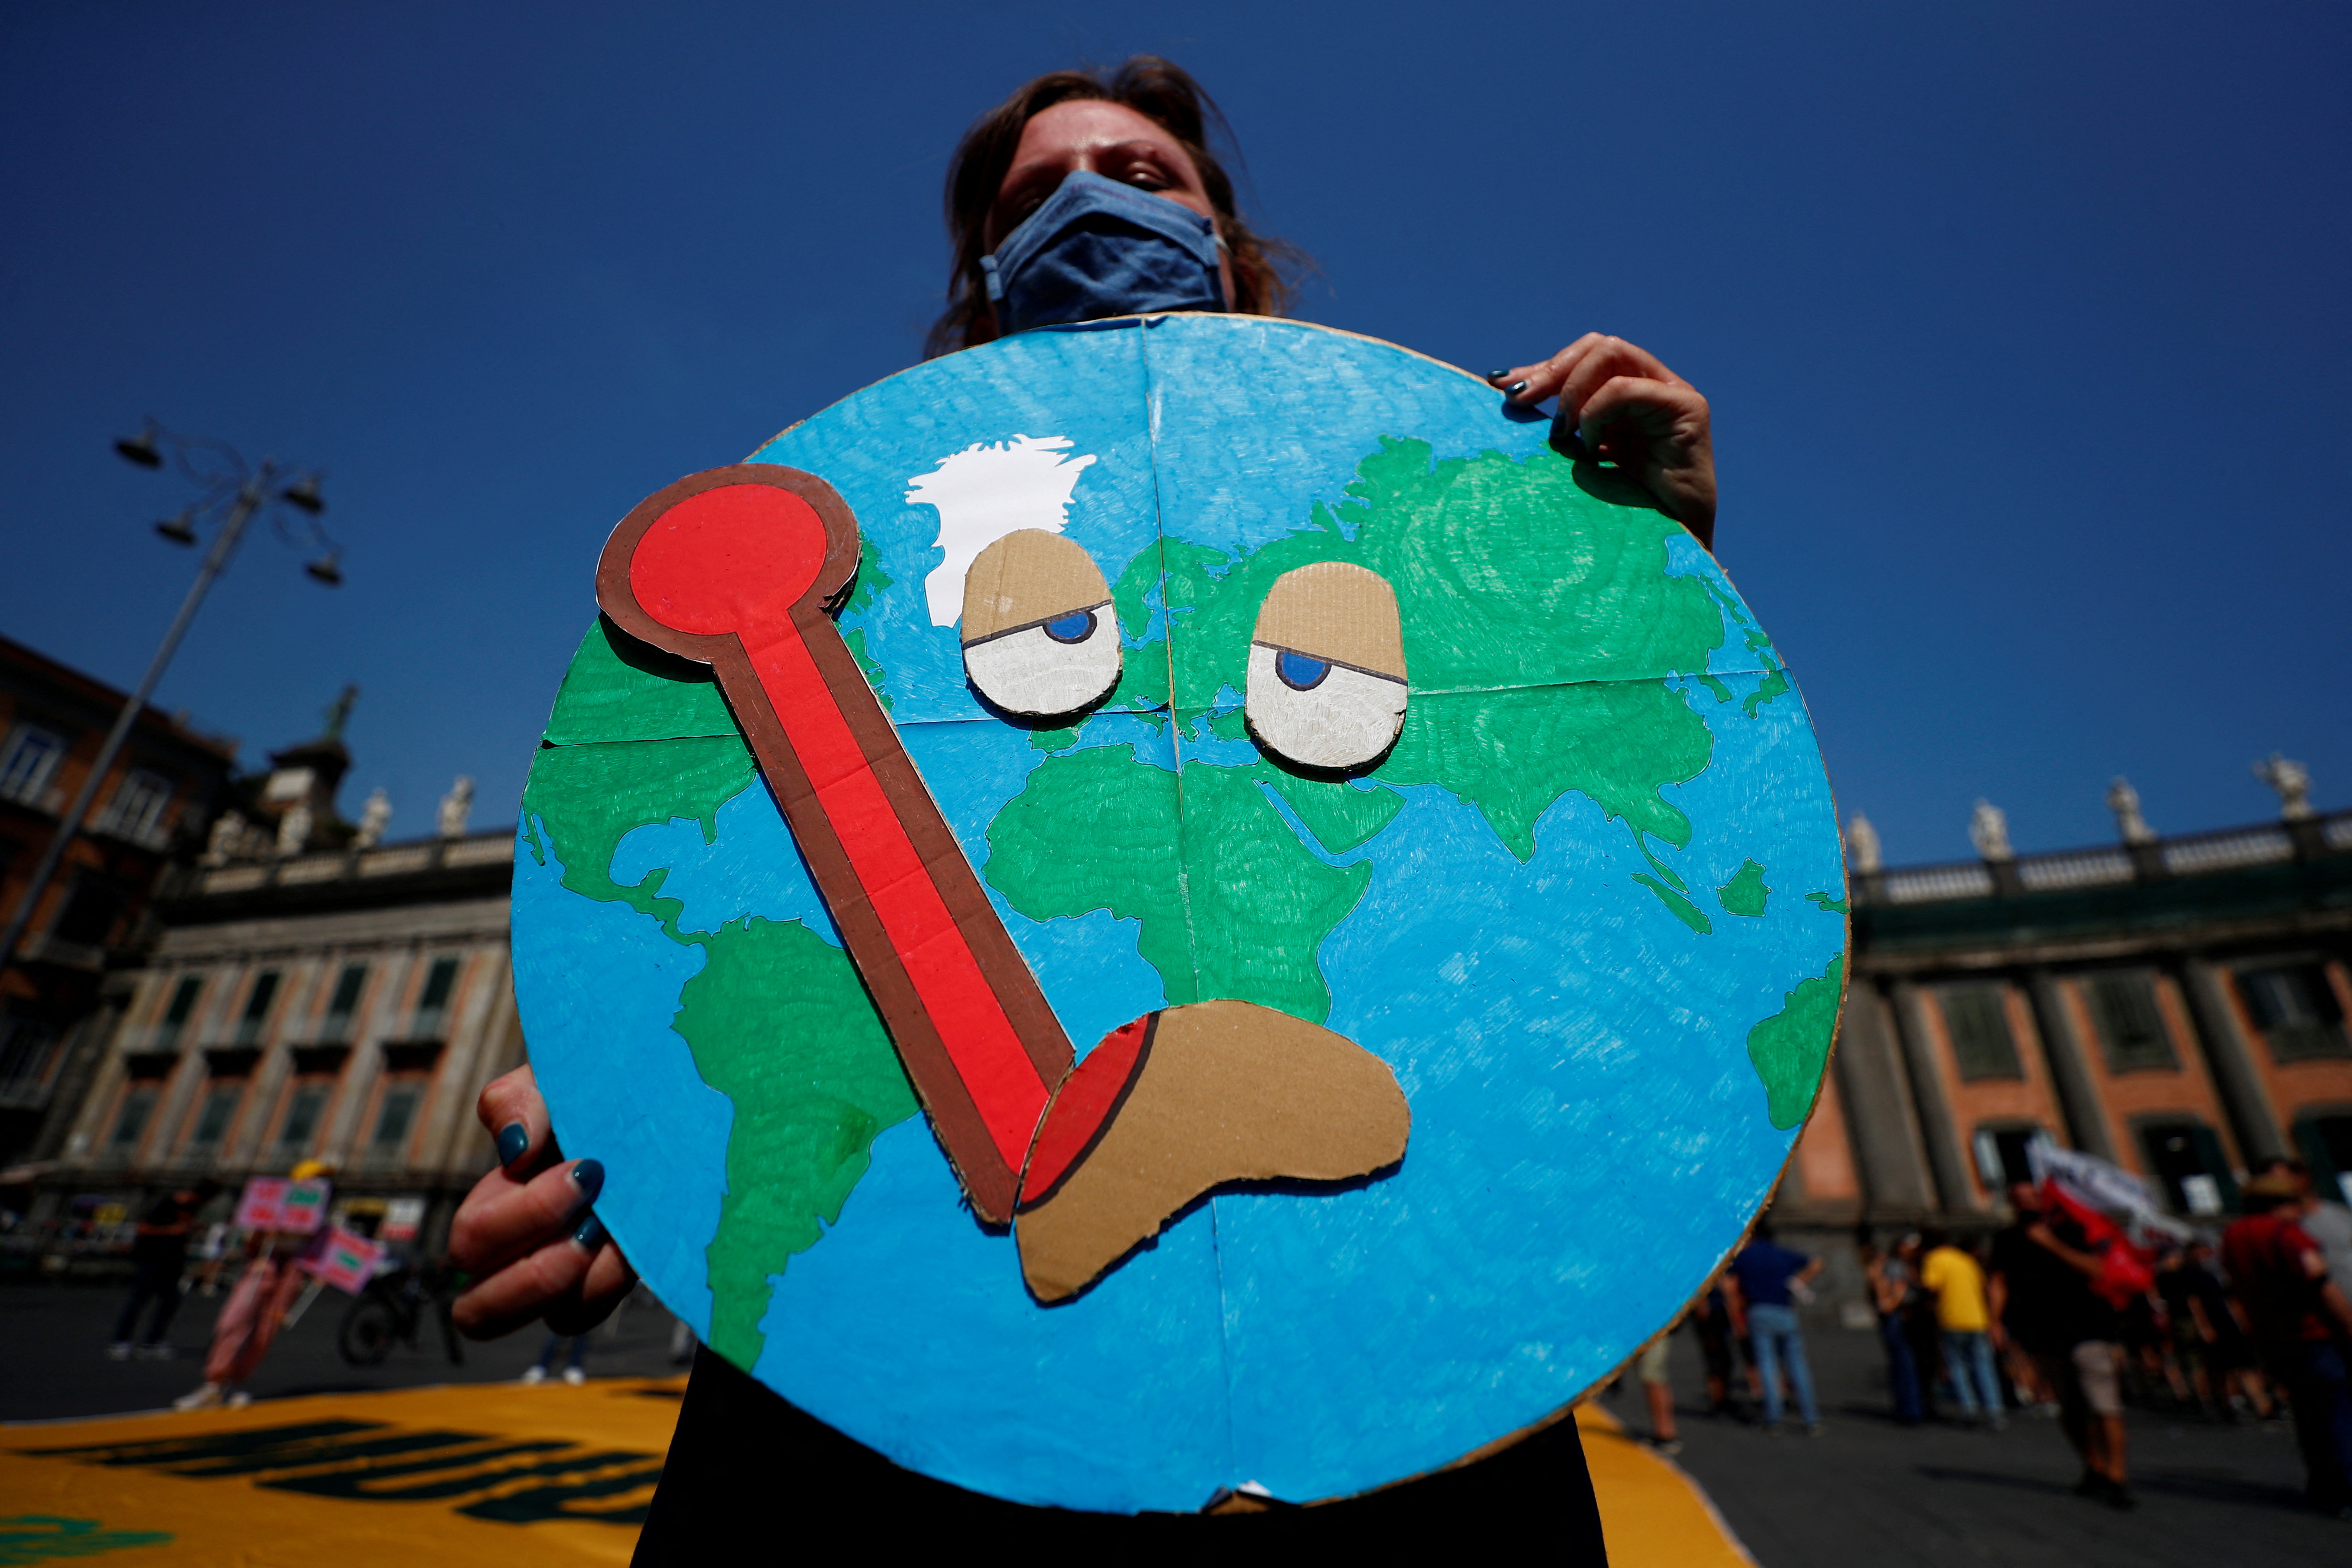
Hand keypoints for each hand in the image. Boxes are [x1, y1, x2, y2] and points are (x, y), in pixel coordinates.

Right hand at [447, 1064, 635, 1338]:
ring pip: (550, 1319)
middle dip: (538, 1271)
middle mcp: (519, 1251)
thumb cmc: (597, 1089)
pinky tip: (637, 1246)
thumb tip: (516, 1150)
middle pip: (479, 1310)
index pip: (472, 1244)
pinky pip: (594, 1314)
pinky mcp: (606, 1286)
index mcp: (496, 1201)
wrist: (663, 1102)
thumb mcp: (553, 1080)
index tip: (586, 1169)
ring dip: (584, 1282)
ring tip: (618, 1234)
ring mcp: (567, 1276)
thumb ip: (519, 1101)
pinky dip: (613, 1286)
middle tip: (594, 1219)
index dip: (523, 1216)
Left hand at [1489, 334, 1715, 549]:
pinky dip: (1597, 413)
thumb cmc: (1620, 517)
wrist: (1668, 550)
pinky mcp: (1688, 408)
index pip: (1583, 359)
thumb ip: (1559, 430)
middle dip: (1552, 370)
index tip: (1502, 387)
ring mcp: (1671, 394)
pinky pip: (1626, 388)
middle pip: (1597, 347)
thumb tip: (1506, 394)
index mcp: (1625, 400)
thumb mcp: (1577, 463)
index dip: (1542, 368)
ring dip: (1572, 391)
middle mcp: (1650, 388)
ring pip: (1610, 354)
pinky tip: (1590, 450)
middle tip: (1521, 401)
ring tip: (1562, 434)